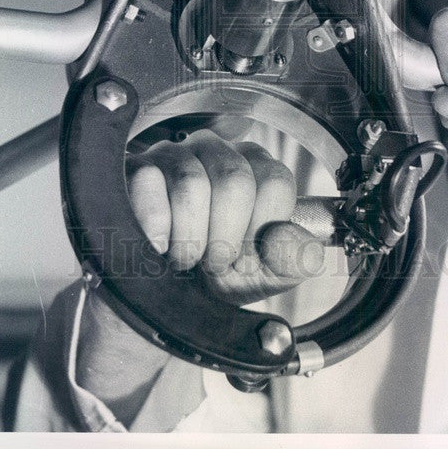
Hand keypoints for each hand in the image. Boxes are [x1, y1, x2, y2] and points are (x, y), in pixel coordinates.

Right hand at [75, 131, 322, 425]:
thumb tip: (310, 253)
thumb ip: (292, 259)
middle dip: (225, 238)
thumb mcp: (264, 274)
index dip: (261, 228)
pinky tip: (159, 245)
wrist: (167, 298)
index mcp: (256, 167)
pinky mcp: (137, 169)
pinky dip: (157, 231)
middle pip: (234, 180)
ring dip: (189, 241)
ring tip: (186, 258)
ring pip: (191, 185)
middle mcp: (217, 151)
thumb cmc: (218, 273)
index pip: (274, 181)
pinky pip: (148, 186)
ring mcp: (174, 155)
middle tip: (214, 261)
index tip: (248, 251)